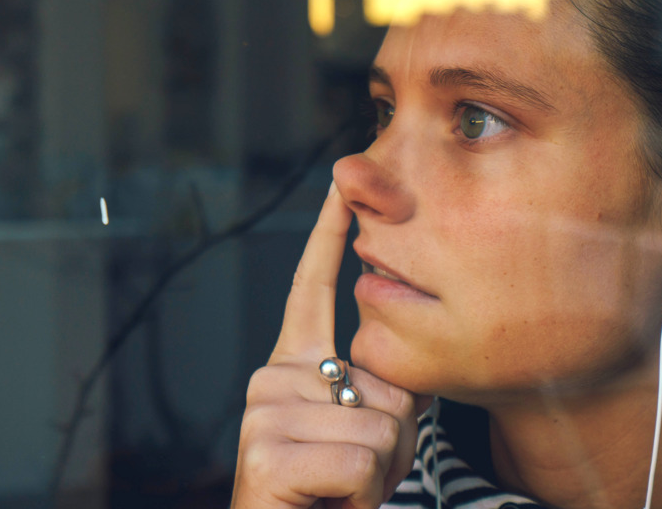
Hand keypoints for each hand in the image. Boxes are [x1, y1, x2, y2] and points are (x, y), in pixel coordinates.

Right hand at [230, 182, 424, 508]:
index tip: (341, 184)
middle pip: (385, 386)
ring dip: (377, 478)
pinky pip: (360, 463)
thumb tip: (396, 373)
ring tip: (338, 495)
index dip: (328, 236)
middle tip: (350, 481)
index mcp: (292, 368)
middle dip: (391, 446)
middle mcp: (271, 379)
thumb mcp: (361, 437)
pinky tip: (326, 505)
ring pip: (379, 430)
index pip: (310, 290)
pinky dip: (359, 497)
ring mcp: (264, 413)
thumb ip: (375, 392)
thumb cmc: (326, 500)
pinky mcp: (267, 454)